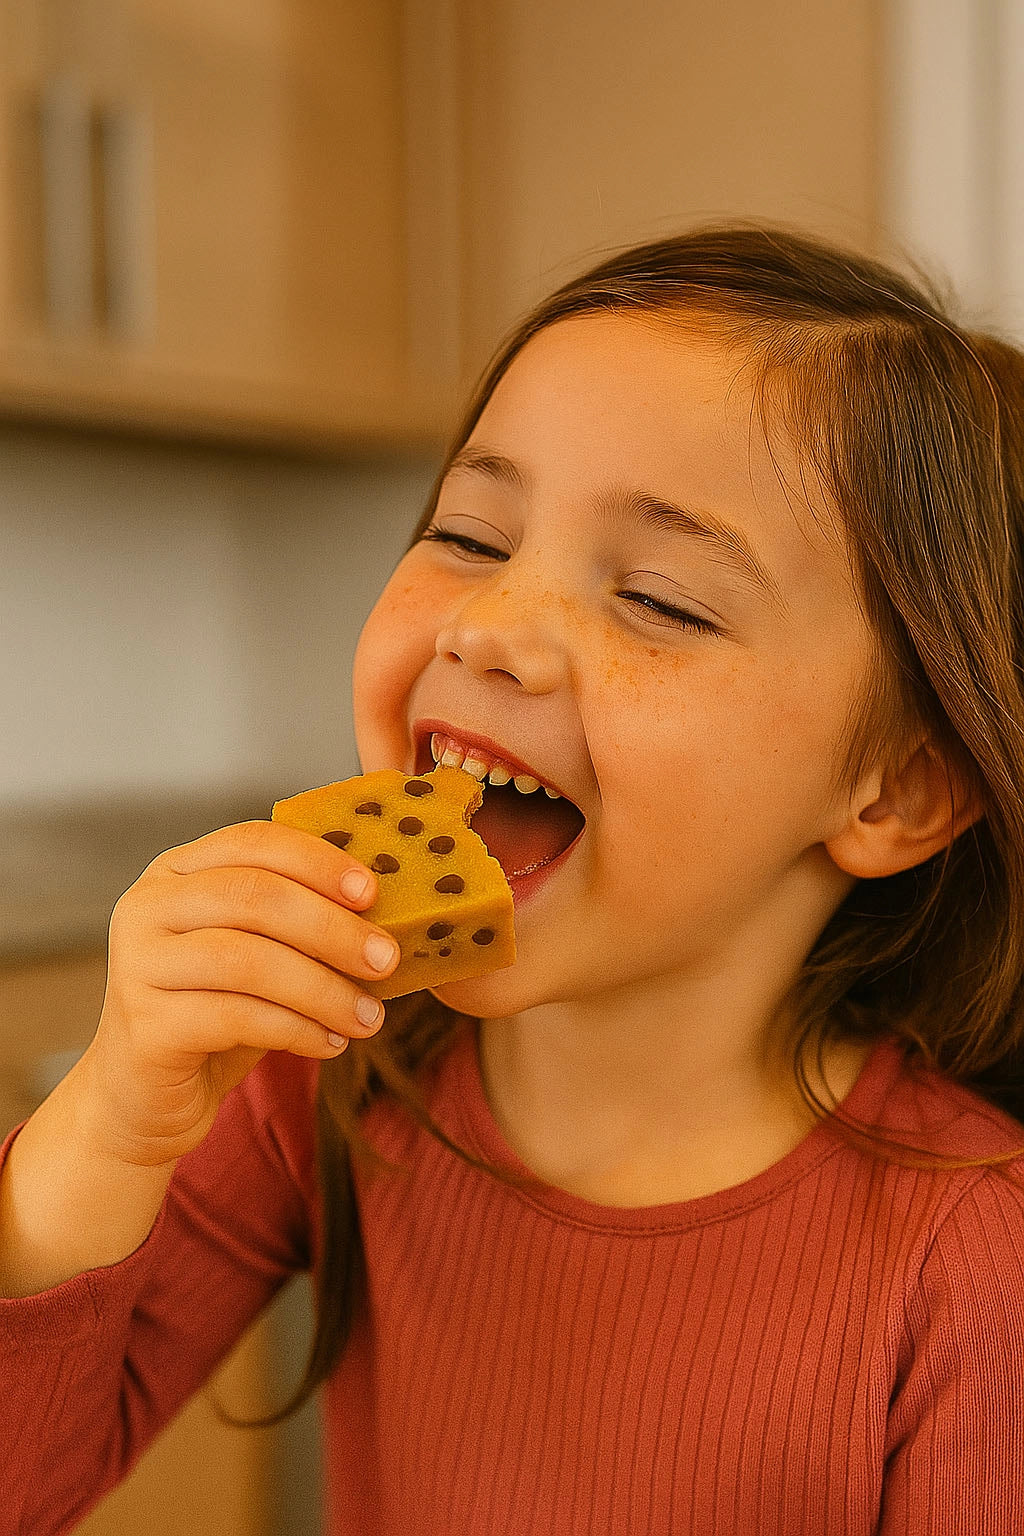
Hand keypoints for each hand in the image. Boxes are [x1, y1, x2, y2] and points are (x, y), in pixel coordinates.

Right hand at [77, 819, 399, 1166]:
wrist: (145, 1098)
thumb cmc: (216, 1013)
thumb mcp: (256, 953)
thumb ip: (296, 921)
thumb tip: (385, 914)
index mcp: (176, 871)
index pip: (252, 841)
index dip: (317, 861)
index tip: (372, 892)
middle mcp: (147, 906)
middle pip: (254, 897)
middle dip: (332, 928)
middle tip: (386, 959)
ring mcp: (137, 965)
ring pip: (249, 960)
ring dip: (324, 989)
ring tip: (370, 1017)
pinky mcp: (145, 1026)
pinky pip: (237, 1017)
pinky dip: (297, 1029)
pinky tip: (330, 1043)